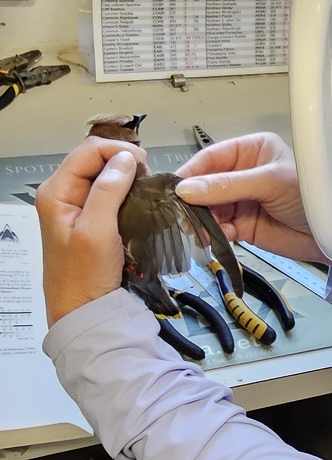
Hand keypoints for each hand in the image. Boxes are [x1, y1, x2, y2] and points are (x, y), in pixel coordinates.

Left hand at [35, 137, 145, 325]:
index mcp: (56, 192)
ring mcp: (79, 205)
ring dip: (130, 178)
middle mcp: (65, 193)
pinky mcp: (94, 216)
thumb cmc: (84, 277)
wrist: (85, 309)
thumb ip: (109, 191)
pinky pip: (113, 192)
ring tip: (146, 191)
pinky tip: (140, 202)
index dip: (119, 151)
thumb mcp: (97, 232)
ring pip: (108, 174)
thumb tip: (125, 158)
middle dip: (126, 163)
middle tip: (147, 180)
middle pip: (98, 158)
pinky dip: (130, 192)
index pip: (89, 150)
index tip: (144, 165)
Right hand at [175, 133, 327, 263]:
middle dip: (193, 199)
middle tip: (178, 213)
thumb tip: (187, 189)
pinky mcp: (243, 225)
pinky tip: (213, 237)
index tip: (174, 187)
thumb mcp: (270, 182)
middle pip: (205, 184)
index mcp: (253, 150)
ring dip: (199, 219)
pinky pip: (218, 228)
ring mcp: (242, 200)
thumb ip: (228, 186)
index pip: (213, 157)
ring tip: (194, 229)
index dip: (192, 172)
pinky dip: (212, 234)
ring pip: (208, 208)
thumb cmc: (313, 196)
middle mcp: (244, 173)